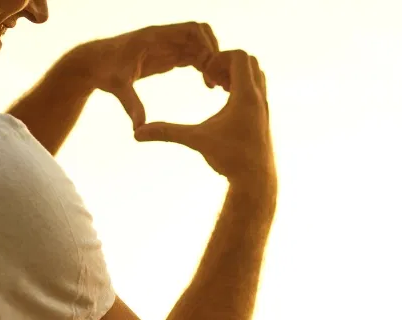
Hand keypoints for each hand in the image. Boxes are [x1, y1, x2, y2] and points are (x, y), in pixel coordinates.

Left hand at [69, 23, 222, 129]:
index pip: (191, 30)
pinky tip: (208, 86)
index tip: (207, 72)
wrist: (95, 64)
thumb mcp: (119, 88)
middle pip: (202, 34)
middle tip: (215, 79)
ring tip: (214, 86)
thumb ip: (131, 105)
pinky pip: (194, 54)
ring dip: (211, 61)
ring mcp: (167, 45)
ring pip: (200, 44)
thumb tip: (139, 129)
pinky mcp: (167, 54)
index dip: (207, 47)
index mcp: (154, 37)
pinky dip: (205, 66)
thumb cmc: (105, 72)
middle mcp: (163, 37)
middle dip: (214, 54)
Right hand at [134, 50, 273, 186]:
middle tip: (211, 79)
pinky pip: (257, 90)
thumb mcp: (196, 141)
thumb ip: (167, 133)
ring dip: (237, 75)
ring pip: (256, 74)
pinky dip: (242, 88)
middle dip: (228, 63)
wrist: (256, 181)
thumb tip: (137, 133)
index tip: (206, 76)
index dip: (219, 58)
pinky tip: (226, 103)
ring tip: (218, 89)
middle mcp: (259, 98)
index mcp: (246, 96)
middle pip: (250, 61)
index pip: (239, 55)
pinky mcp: (264, 117)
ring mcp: (264, 107)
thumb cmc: (230, 160)